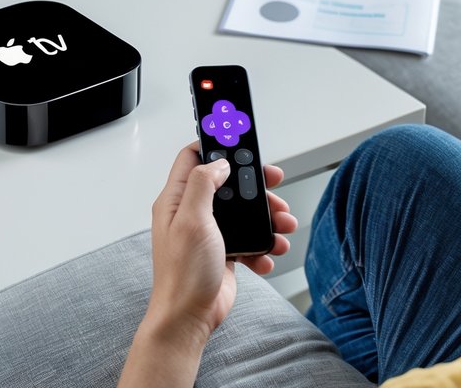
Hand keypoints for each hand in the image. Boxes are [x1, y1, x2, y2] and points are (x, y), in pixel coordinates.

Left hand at [143, 141, 296, 340]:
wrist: (190, 318)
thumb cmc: (182, 274)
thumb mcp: (192, 219)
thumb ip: (204, 184)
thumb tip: (218, 163)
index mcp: (177, 200)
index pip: (193, 158)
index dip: (216, 147)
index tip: (240, 142)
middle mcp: (191, 213)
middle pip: (228, 185)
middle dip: (255, 187)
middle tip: (275, 186)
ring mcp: (209, 233)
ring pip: (244, 213)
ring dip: (267, 218)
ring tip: (283, 226)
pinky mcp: (224, 251)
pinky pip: (249, 240)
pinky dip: (263, 245)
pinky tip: (268, 254)